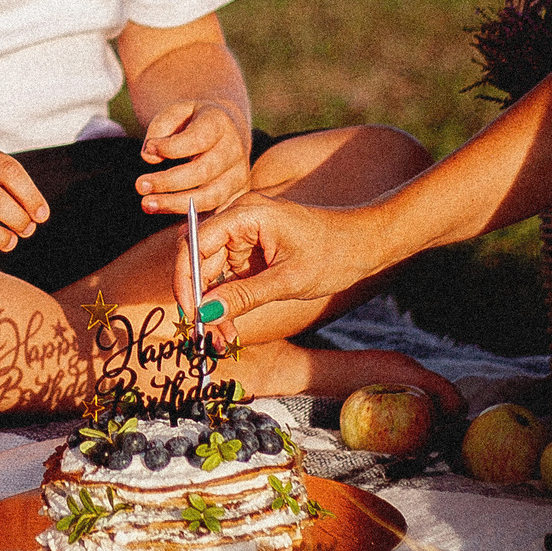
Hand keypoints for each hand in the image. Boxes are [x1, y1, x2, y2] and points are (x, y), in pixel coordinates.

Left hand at [136, 99, 250, 214]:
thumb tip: (150, 157)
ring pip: (210, 196)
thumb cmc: (191, 121)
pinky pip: (218, 213)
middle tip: (140, 186)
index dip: (172, 147)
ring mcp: (238, 173)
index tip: (149, 148)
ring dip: (176, 204)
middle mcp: (234, 149)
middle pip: (203, 171)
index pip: (198, 139)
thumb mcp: (175, 112)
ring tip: (148, 204)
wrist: (223, 130)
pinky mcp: (237, 194)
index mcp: (219, 123)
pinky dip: (199, 223)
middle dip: (168, 182)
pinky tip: (180, 229)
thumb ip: (161, 128)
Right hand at [192, 194, 391, 334]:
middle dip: (200, 298)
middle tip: (206, 335)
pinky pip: (228, 274)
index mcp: (247, 212)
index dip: (186, 279)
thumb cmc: (333, 254)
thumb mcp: (288, 280)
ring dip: (213, 304)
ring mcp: (245, 231)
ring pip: (212, 270)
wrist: (365, 243)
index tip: (189, 313)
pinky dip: (227, 299)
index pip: (196, 242)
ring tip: (223, 338)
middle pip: (200, 257)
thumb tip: (204, 314)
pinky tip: (230, 325)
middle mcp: (240, 216)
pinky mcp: (251, 247)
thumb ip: (244, 296)